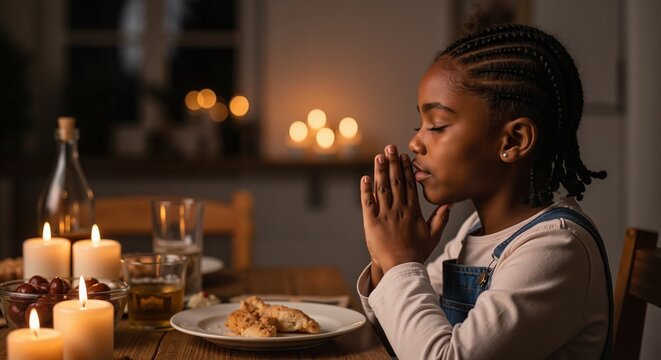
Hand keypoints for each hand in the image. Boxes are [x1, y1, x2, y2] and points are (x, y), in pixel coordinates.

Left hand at [360, 144, 451, 273]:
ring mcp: (385, 215)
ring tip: (379, 156)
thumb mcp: (433, 235)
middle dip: (392, 163)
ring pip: (382, 188)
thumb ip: (440, 218)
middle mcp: (399, 209)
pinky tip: (365, 177)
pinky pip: (368, 203)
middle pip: (396, 181)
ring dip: (380, 171)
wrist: (402, 267)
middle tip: (390, 147)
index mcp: (413, 211)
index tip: (404, 156)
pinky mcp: (372, 222)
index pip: (410, 185)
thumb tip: (449, 202)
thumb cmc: (417, 252)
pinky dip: (366, 190)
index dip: (406, 169)